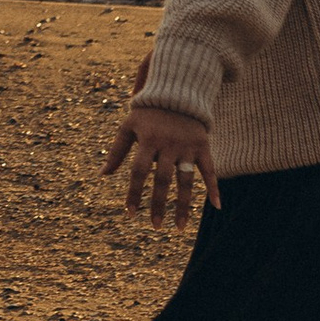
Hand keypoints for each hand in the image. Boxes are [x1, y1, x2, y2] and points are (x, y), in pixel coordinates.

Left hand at [105, 100, 219, 222]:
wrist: (177, 93)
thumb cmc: (147, 114)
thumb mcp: (128, 126)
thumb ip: (117, 151)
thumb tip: (103, 174)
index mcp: (148, 141)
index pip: (138, 172)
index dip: (134, 193)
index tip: (130, 213)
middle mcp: (168, 145)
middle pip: (162, 180)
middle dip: (158, 204)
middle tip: (155, 226)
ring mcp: (187, 147)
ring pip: (186, 181)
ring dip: (182, 205)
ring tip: (179, 227)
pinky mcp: (203, 146)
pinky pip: (210, 170)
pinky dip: (214, 187)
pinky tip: (216, 206)